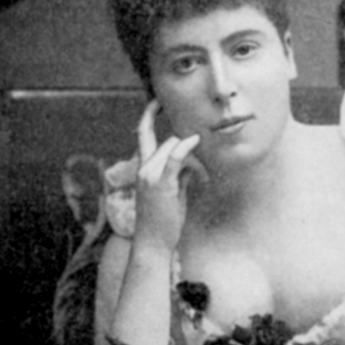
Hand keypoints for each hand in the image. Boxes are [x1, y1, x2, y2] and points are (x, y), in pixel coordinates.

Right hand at [133, 99, 203, 255]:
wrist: (152, 243)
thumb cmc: (163, 222)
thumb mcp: (172, 195)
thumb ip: (179, 176)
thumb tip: (192, 167)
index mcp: (142, 169)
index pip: (142, 134)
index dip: (148, 115)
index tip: (156, 102)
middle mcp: (143, 168)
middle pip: (168, 141)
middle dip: (188, 151)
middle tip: (201, 174)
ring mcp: (150, 175)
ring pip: (174, 147)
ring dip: (194, 160)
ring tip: (202, 181)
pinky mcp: (161, 183)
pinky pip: (175, 156)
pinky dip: (186, 146)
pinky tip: (195, 141)